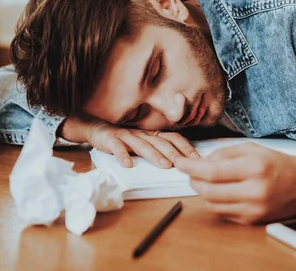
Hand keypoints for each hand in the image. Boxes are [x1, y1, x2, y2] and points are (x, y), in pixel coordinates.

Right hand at [60, 117, 199, 167]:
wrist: (98, 129)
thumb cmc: (124, 140)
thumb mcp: (144, 143)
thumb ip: (158, 151)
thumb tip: (179, 164)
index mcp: (152, 134)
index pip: (173, 138)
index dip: (185, 147)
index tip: (197, 159)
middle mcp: (142, 134)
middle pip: (161, 143)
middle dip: (174, 153)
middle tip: (184, 164)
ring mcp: (127, 136)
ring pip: (142, 145)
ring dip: (154, 156)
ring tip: (164, 165)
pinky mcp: (112, 140)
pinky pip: (118, 148)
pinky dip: (123, 156)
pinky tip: (128, 165)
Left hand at [175, 142, 295, 224]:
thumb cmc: (278, 164)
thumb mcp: (252, 149)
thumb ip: (224, 153)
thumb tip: (200, 161)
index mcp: (254, 167)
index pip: (212, 171)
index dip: (191, 168)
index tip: (180, 163)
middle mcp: (254, 190)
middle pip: (209, 191)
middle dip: (194, 181)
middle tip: (191, 173)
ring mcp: (254, 208)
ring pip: (213, 204)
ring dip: (204, 193)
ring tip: (206, 182)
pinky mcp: (253, 220)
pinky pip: (224, 213)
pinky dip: (217, 202)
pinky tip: (221, 192)